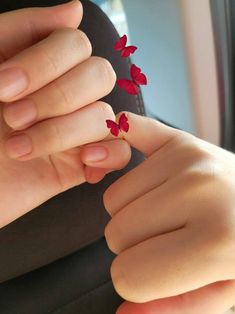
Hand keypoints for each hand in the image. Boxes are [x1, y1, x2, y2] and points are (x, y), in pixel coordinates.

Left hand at [0, 1, 130, 227]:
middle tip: (14, 118)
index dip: (45, 63)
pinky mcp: (81, 166)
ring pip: (106, 116)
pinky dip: (110, 155)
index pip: (75, 44)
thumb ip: (23, 29)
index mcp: (40, 69)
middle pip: (100, 75)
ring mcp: (74, 131)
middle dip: (58, 98)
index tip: (3, 87)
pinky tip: (84, 162)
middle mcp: (63, 96)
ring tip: (20, 150)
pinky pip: (122, 153)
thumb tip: (75, 9)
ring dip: (63, 133)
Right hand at [81, 111, 234, 313]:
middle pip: (117, 234)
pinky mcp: (179, 140)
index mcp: (217, 242)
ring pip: (113, 200)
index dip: (137, 284)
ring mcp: (187, 160)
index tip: (156, 276)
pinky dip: (122, 156)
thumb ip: (174, 309)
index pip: (130, 276)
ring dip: (132, 213)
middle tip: (167, 242)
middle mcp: (199, 192)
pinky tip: (139, 172)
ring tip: (168, 214)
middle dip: (134, 247)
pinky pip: (126, 142)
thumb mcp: (226, 294)